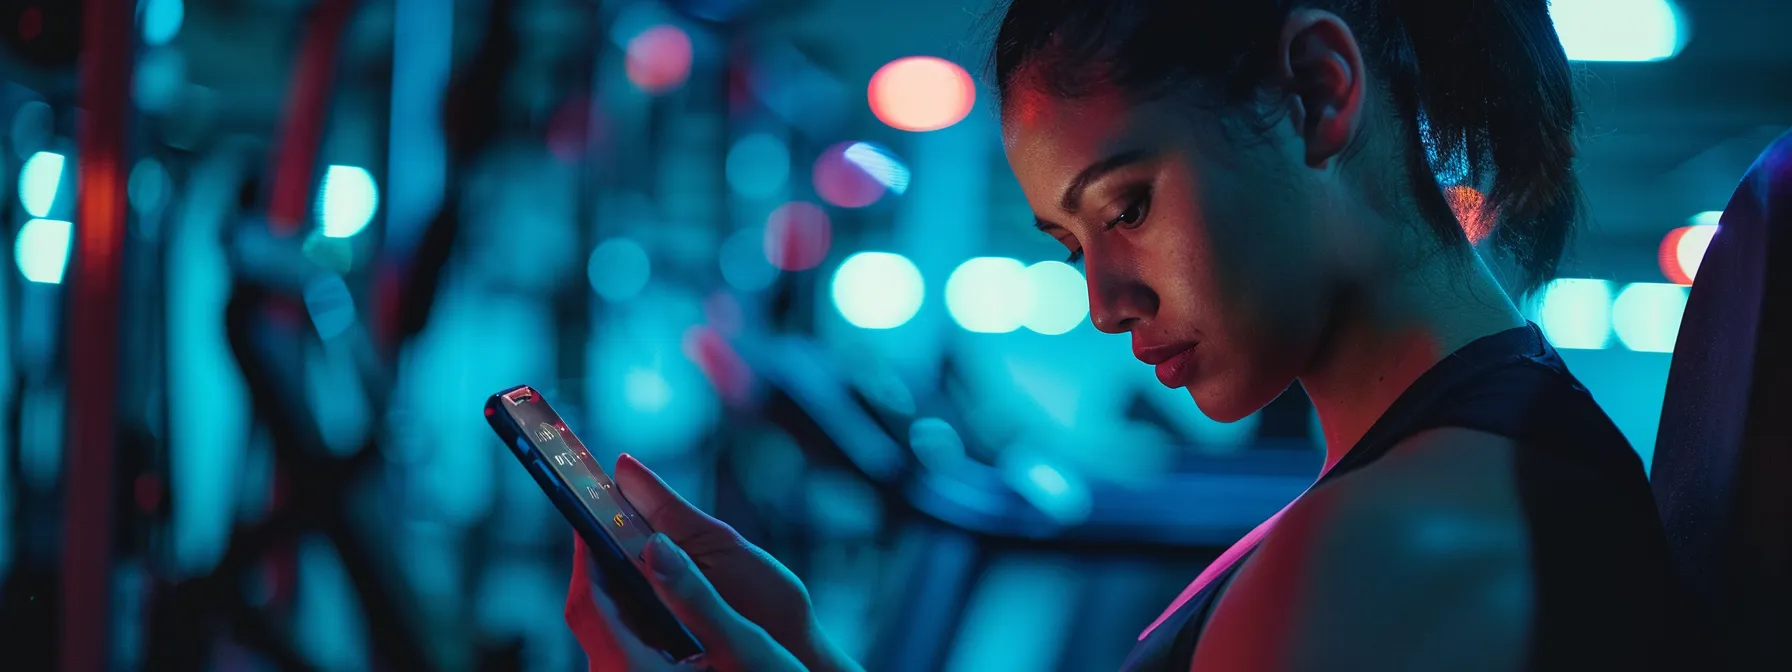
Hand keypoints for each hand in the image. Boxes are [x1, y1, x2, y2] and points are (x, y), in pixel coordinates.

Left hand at [565, 455, 860, 671]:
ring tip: (644, 547)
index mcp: (633, 669)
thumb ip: (698, 596)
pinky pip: (623, 643)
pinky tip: (662, 593)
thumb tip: (656, 545)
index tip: (596, 510)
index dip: (590, 551)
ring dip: (623, 586)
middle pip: (594, 610)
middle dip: (607, 562)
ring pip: (608, 626)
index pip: (589, 600)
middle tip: (623, 518)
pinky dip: (635, 611)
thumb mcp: (745, 646)